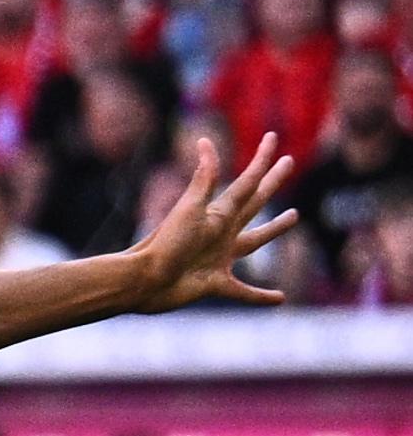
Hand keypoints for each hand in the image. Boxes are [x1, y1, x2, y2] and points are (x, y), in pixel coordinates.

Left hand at [125, 133, 296, 311]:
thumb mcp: (189, 209)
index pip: (247, 182)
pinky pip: (244, 291)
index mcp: (218, 214)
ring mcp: (219, 258)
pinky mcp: (215, 284)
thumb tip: (205, 141)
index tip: (272, 137)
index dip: (261, 160)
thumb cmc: (164, 245)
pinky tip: (280, 299)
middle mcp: (222, 233)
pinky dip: (261, 296)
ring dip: (274, 229)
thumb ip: (202, 179)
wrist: (143, 281)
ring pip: (254, 240)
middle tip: (288, 163)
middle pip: (255, 202)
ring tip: (293, 217)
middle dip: (271, 182)